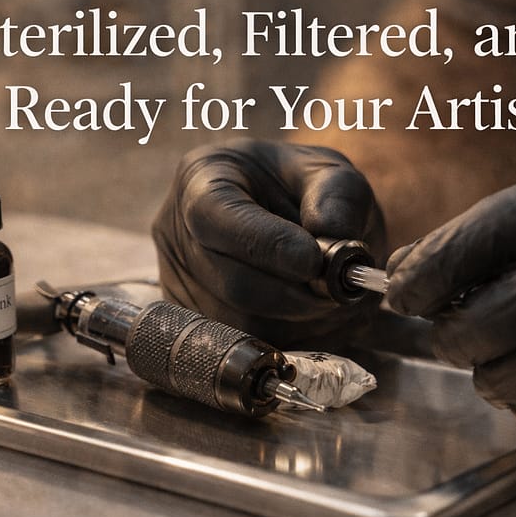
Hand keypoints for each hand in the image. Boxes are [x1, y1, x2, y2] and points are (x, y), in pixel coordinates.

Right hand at [153, 139, 385, 348]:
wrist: (288, 214)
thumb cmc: (300, 187)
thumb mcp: (327, 172)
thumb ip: (337, 196)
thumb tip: (332, 234)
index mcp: (201, 178)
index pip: (216, 218)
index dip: (266, 245)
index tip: (314, 261)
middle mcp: (178, 233)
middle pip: (231, 282)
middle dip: (294, 293)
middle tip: (336, 289)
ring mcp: (181, 282)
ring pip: (241, 322)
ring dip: (296, 319)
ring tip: (326, 296)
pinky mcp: (198, 321)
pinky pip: (244, 344)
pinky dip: (288, 335)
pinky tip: (309, 313)